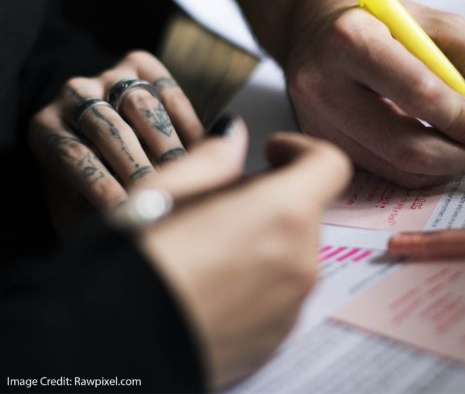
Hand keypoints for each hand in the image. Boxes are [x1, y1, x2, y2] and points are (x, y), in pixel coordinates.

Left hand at [29, 51, 204, 212]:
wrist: (106, 145)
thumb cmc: (92, 188)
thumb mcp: (77, 208)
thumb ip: (86, 216)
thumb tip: (119, 219)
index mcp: (46, 129)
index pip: (72, 156)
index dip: (101, 185)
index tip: (126, 211)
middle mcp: (73, 94)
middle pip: (109, 128)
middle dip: (138, 166)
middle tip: (160, 195)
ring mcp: (107, 76)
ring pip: (141, 105)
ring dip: (166, 144)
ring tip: (183, 174)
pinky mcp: (140, 65)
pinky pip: (167, 90)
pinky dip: (186, 120)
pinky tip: (202, 148)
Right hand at [136, 121, 351, 387]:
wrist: (115, 348)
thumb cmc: (134, 265)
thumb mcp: (164, 191)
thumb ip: (213, 158)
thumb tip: (233, 136)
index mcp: (282, 213)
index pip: (329, 165)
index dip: (301, 149)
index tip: (272, 151)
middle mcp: (301, 261)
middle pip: (306, 212)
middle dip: (273, 200)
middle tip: (221, 205)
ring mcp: (293, 305)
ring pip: (294, 254)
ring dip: (266, 242)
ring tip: (209, 250)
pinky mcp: (277, 339)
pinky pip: (281, 295)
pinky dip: (259, 282)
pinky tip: (212, 287)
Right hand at [285, 0, 464, 188]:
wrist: (314, 27)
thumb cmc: (386, 22)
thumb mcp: (440, 24)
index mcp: (353, 39)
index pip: (416, 91)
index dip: (460, 117)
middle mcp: (324, 85)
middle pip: (403, 145)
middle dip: (457, 156)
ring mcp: (317, 122)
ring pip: (395, 169)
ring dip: (444, 168)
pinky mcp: (321, 146)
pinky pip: (383, 174)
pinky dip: (420, 170)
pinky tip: (436, 149)